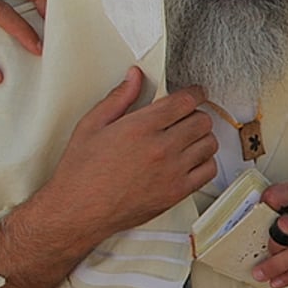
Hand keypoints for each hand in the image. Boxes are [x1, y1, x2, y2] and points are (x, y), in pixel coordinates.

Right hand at [38, 67, 216, 249]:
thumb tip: (135, 76)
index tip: (195, 93)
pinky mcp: (177, 192)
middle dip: (195, 114)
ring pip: (209, 144)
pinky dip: (205, 162)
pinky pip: (209, 170)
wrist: (77, 211)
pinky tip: (190, 160)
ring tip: (186, 138)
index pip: (185, 101)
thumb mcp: (92, 125)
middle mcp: (161, 148)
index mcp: (141, 128)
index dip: (195, 93)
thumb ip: (118, 98)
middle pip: (202, 121)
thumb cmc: (81, 171)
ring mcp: (173, 172)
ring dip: (201, 137)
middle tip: (184, 117)